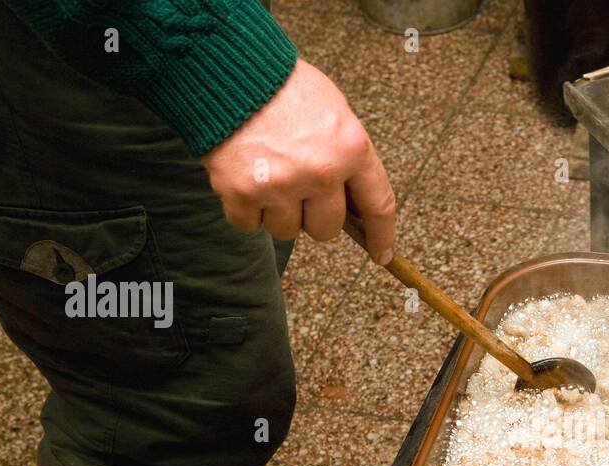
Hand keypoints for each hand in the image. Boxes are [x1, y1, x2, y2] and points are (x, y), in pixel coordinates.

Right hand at [201, 59, 395, 263]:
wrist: (228, 67)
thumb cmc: (283, 87)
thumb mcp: (335, 112)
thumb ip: (348, 158)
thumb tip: (355, 205)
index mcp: (351, 149)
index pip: (378, 206)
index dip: (381, 236)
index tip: (380, 255)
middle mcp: (320, 172)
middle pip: (326, 229)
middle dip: (313, 216)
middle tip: (297, 187)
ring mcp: (281, 185)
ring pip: (286, 230)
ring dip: (276, 211)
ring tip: (267, 172)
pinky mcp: (242, 192)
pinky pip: (248, 224)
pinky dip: (244, 208)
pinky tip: (245, 176)